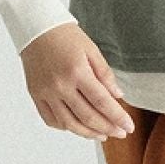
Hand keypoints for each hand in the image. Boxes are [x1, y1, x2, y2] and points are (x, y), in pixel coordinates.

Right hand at [20, 21, 134, 141]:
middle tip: (121, 133)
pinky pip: (52, 120)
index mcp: (77, 71)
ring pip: (70, 124)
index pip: (102, 101)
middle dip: (107, 128)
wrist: (37, 28)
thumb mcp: (91, 49)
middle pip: (87, 116)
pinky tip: (78, 127)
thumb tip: (118, 96)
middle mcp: (60, 85)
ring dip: (88, 133)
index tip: (129, 127)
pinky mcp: (36, 96)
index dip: (117, 117)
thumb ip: (105, 74)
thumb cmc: (65, 35)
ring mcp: (46, 93)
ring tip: (103, 134)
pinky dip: (66, 127)